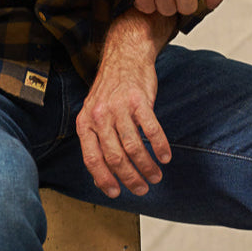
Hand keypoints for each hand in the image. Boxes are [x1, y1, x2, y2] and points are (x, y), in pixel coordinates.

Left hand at [76, 10, 173, 197]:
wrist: (125, 57)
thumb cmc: (111, 90)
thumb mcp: (94, 113)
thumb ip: (96, 140)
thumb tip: (101, 176)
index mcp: (86, 121)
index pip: (92, 158)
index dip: (104, 179)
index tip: (117, 193)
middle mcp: (99, 115)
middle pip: (115, 157)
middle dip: (130, 178)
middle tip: (142, 188)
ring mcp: (119, 107)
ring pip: (134, 147)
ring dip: (147, 166)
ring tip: (155, 176)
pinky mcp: (139, 99)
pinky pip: (151, 130)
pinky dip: (160, 147)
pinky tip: (165, 156)